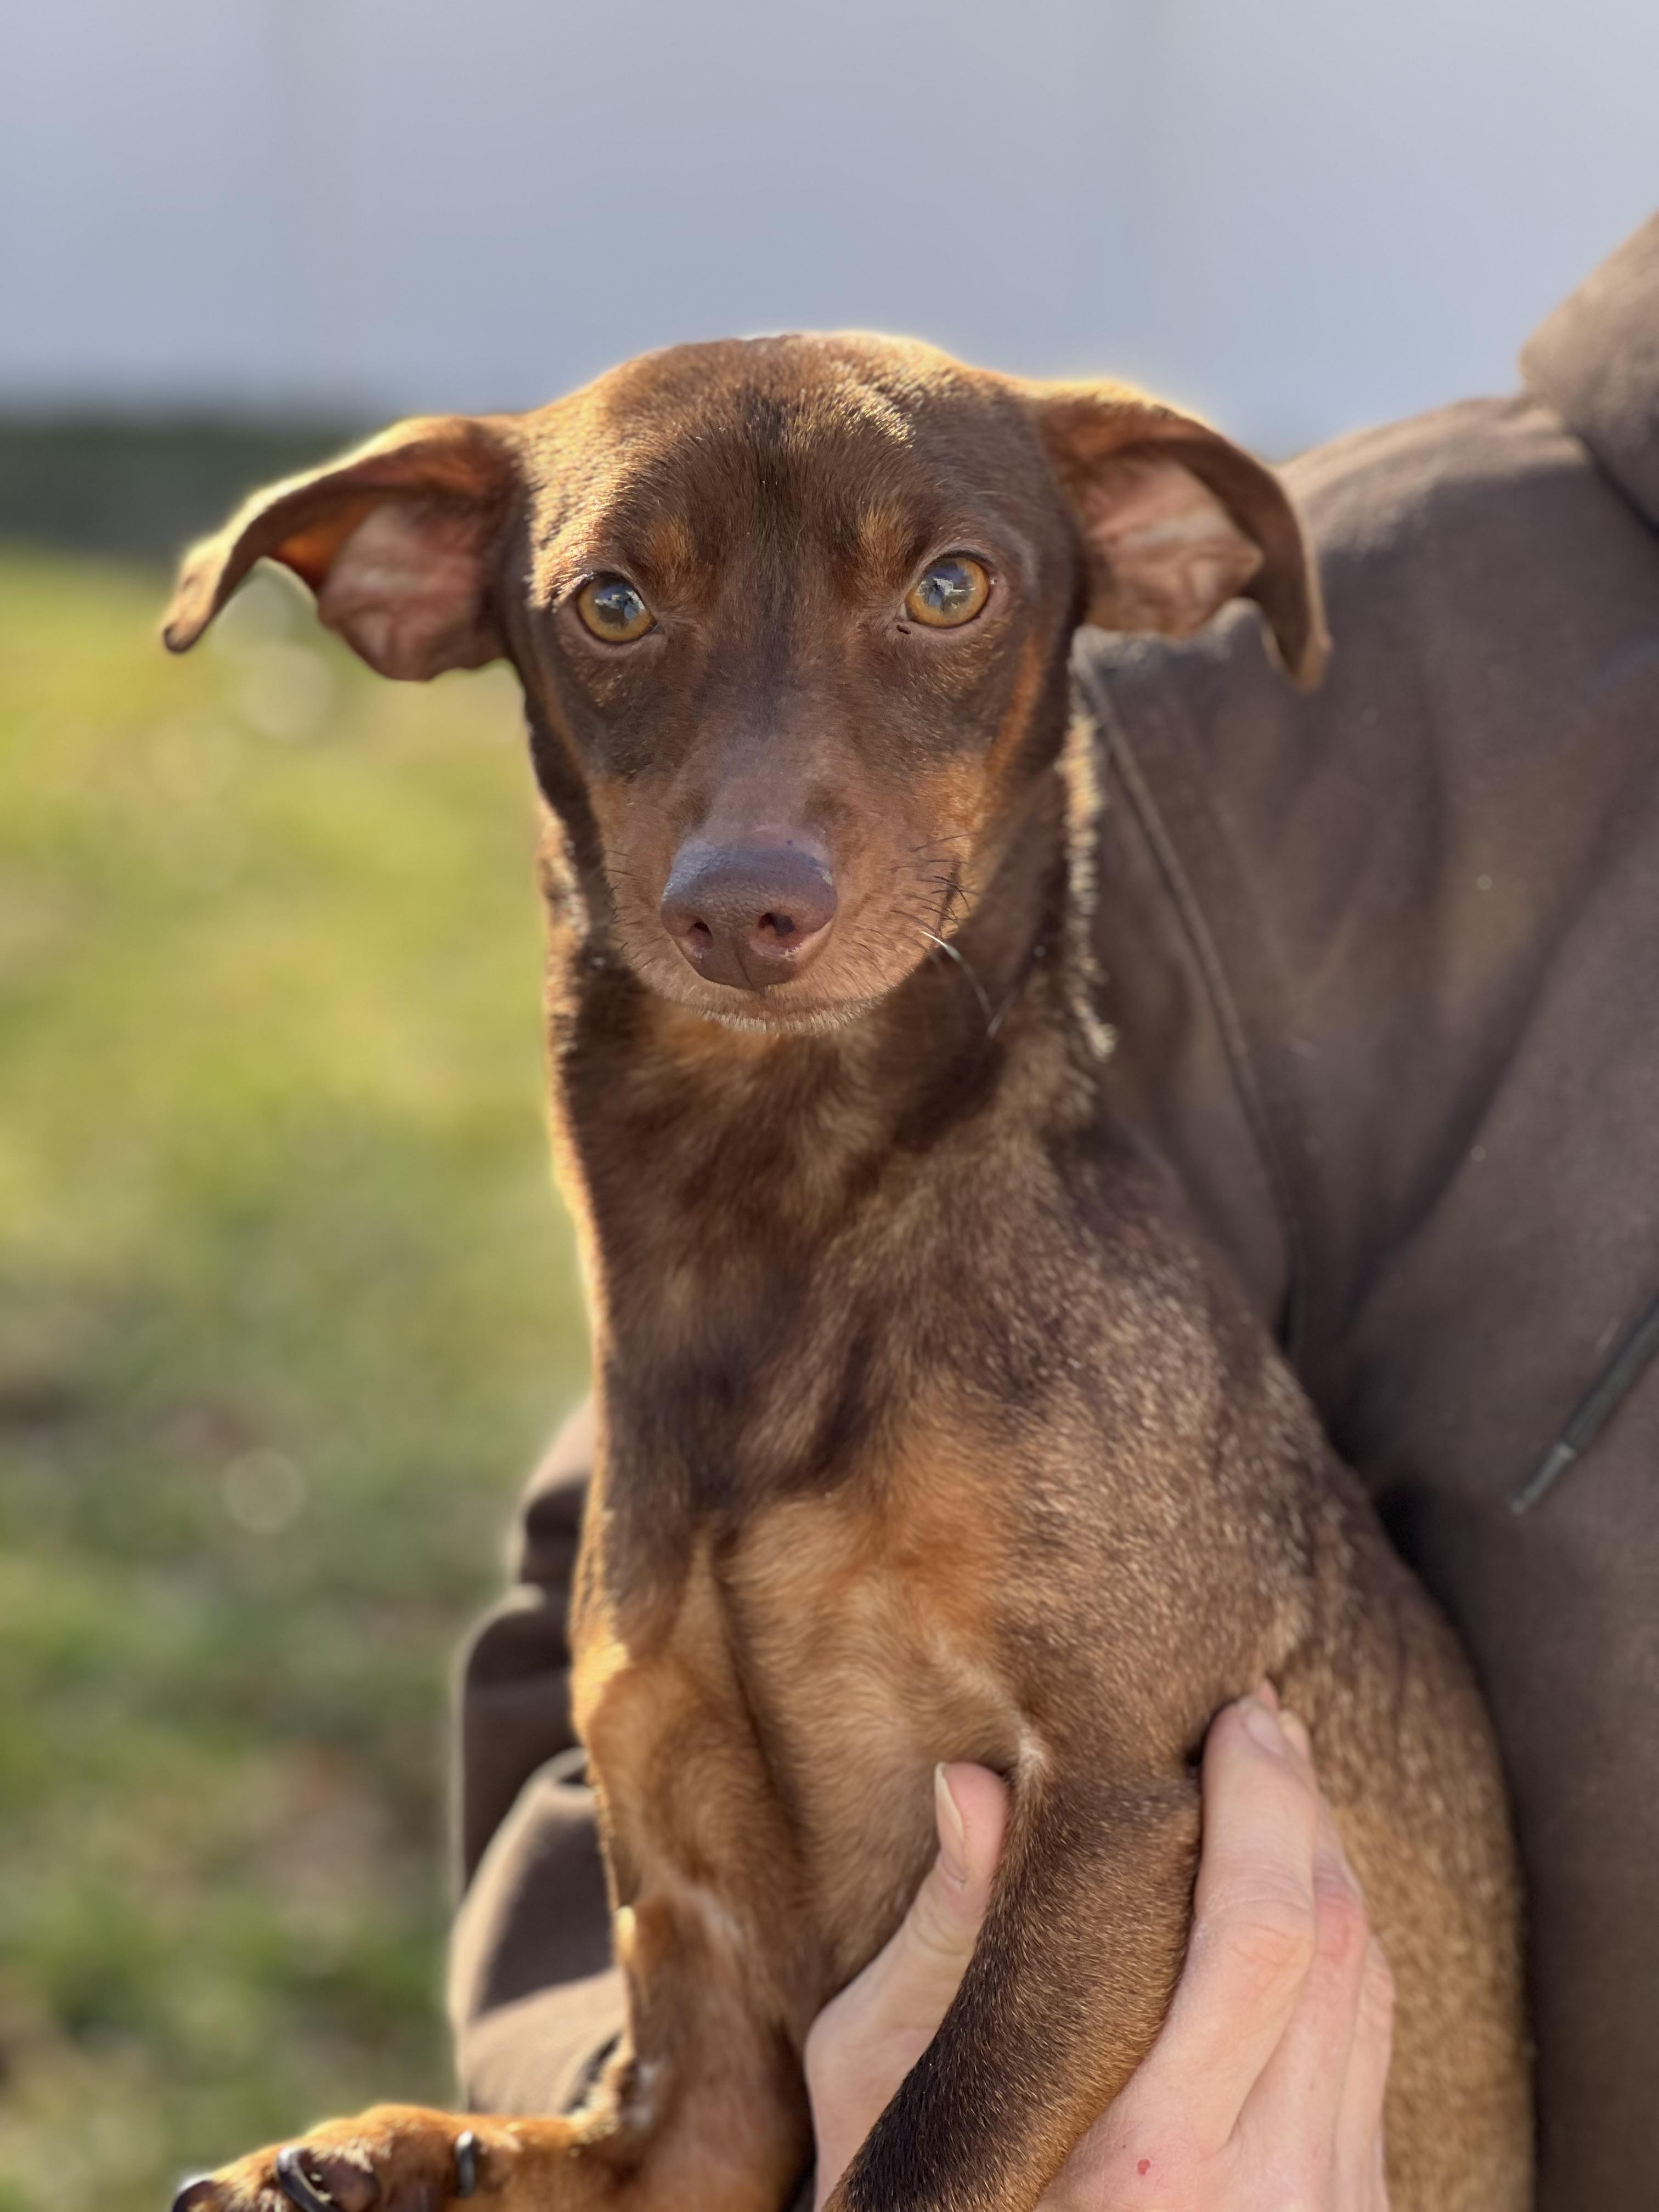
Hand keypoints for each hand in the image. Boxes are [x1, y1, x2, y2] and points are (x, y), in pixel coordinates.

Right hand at [803, 1690, 1392, 2209]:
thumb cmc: (923, 2209)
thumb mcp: (887, 2094)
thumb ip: (944, 1943)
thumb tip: (975, 1782)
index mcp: (1153, 2162)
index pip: (1261, 1934)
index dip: (1264, 1802)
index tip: (1234, 1713)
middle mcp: (1266, 2192)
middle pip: (1334, 1942)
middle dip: (1302, 1805)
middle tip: (1259, 1716)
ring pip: (1367, 1989)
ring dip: (1328, 1864)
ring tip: (1275, 1777)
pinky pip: (1368, 2049)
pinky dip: (1337, 1949)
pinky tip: (1293, 1892)